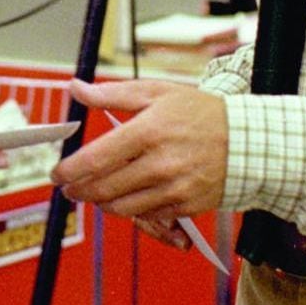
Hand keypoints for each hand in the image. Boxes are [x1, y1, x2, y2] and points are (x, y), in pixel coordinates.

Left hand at [51, 78, 225, 219]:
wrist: (247, 141)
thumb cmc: (201, 113)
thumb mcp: (157, 93)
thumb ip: (112, 94)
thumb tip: (76, 88)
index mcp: (148, 131)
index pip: (95, 159)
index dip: (68, 171)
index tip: (58, 173)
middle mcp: (159, 164)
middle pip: (102, 189)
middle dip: (78, 191)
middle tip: (69, 188)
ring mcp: (173, 188)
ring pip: (120, 208)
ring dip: (101, 202)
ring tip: (96, 192)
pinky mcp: (184, 207)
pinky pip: (146, 216)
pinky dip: (131, 209)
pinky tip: (128, 195)